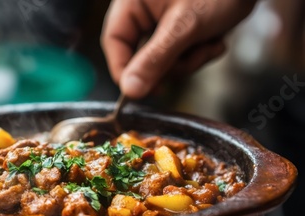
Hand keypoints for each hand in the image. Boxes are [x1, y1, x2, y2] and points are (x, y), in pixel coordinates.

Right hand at [101, 0, 256, 98]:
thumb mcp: (184, 27)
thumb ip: (155, 59)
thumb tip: (129, 90)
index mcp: (133, 2)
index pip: (114, 41)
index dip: (124, 69)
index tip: (140, 91)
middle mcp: (144, 10)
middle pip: (140, 54)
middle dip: (170, 64)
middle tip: (193, 57)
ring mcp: (163, 20)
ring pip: (163, 59)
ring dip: (189, 60)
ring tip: (210, 43)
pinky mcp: (181, 28)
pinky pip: (179, 55)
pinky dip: (198, 53)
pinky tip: (215, 40)